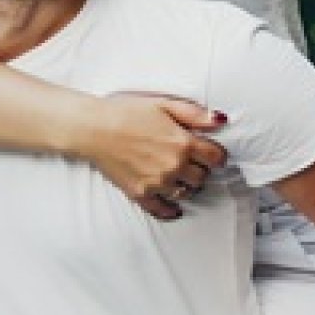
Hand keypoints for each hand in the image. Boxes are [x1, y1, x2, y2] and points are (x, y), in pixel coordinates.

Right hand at [84, 95, 228, 219]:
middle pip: (202, 177)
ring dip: (187, 185)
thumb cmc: (127, 112)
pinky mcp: (140, 194)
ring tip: (181, 176)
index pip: (216, 157)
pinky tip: (175, 208)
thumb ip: (195, 114)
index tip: (214, 155)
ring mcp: (157, 183)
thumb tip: (220, 121)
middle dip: (201, 169)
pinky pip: (162, 209)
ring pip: (186, 193)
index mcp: (183, 143)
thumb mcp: (164, 104)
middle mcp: (174, 166)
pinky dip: (171, 210)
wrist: (94, 128)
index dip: (217, 155)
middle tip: (194, 162)